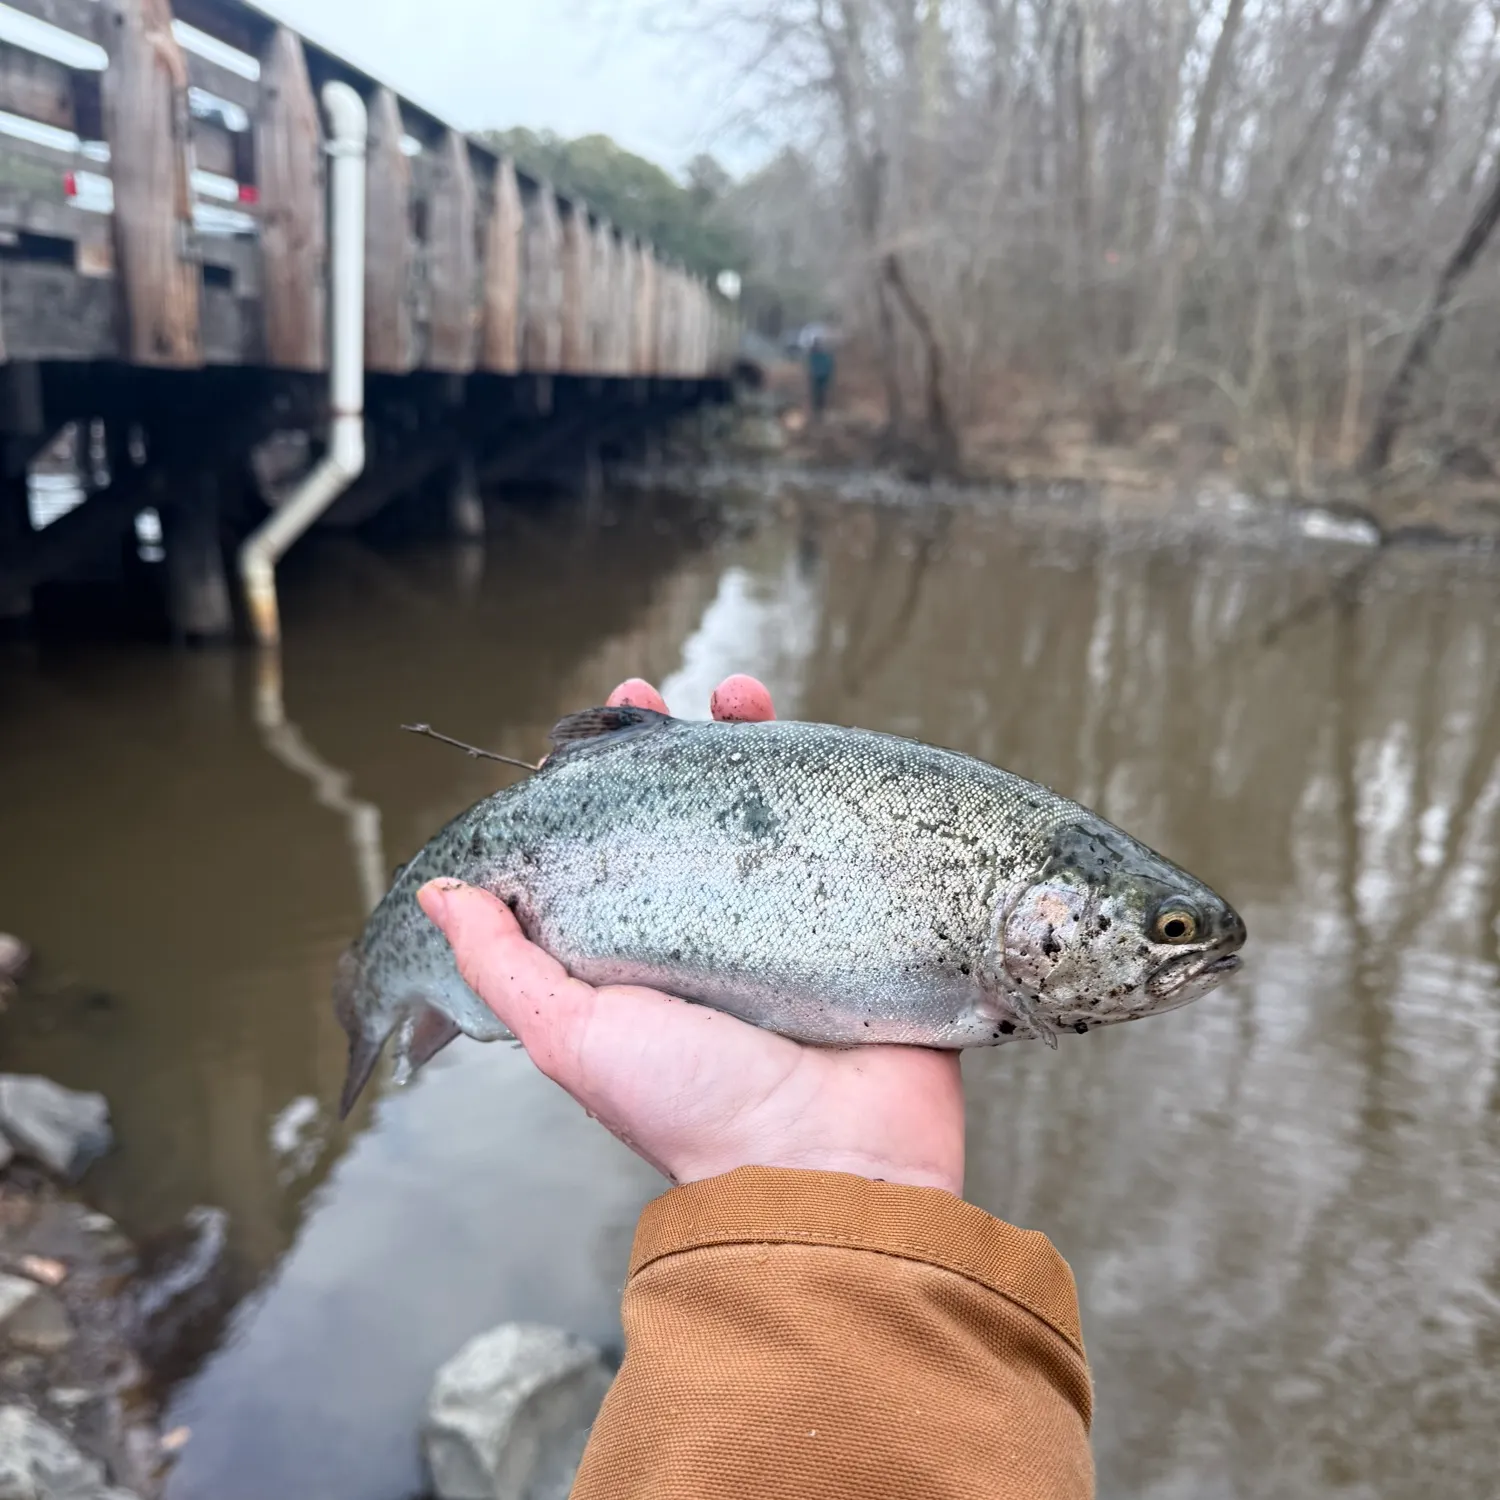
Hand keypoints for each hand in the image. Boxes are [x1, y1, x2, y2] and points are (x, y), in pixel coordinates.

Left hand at [418, 674, 964, 1193]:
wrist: (828, 1166)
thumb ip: (506, 965)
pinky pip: (842, 835)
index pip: (605, 848)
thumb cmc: (692, 1107)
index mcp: (639, 953)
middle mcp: (709, 929)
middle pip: (685, 813)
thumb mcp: (573, 1035)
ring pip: (764, 811)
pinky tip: (815, 743)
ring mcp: (788, 920)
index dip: (591, 788)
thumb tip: (442, 892)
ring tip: (739, 696)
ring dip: (749, 745)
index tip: (583, 738)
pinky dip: (830, 784)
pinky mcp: (858, 920)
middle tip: (650, 699)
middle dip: (668, 747)